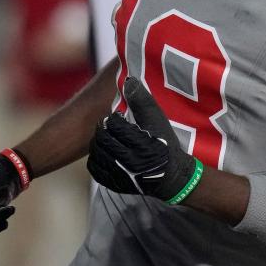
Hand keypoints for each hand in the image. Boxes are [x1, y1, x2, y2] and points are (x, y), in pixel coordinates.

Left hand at [88, 77, 200, 201]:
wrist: (170, 176)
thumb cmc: (165, 144)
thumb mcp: (159, 120)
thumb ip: (142, 101)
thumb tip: (128, 80)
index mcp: (141, 144)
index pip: (115, 126)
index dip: (113, 118)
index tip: (117, 116)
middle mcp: (130, 161)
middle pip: (103, 139)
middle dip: (102, 128)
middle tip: (106, 123)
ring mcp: (121, 175)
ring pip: (97, 153)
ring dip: (97, 141)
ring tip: (104, 135)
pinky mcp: (115, 184)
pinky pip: (95, 169)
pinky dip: (95, 157)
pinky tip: (101, 151)